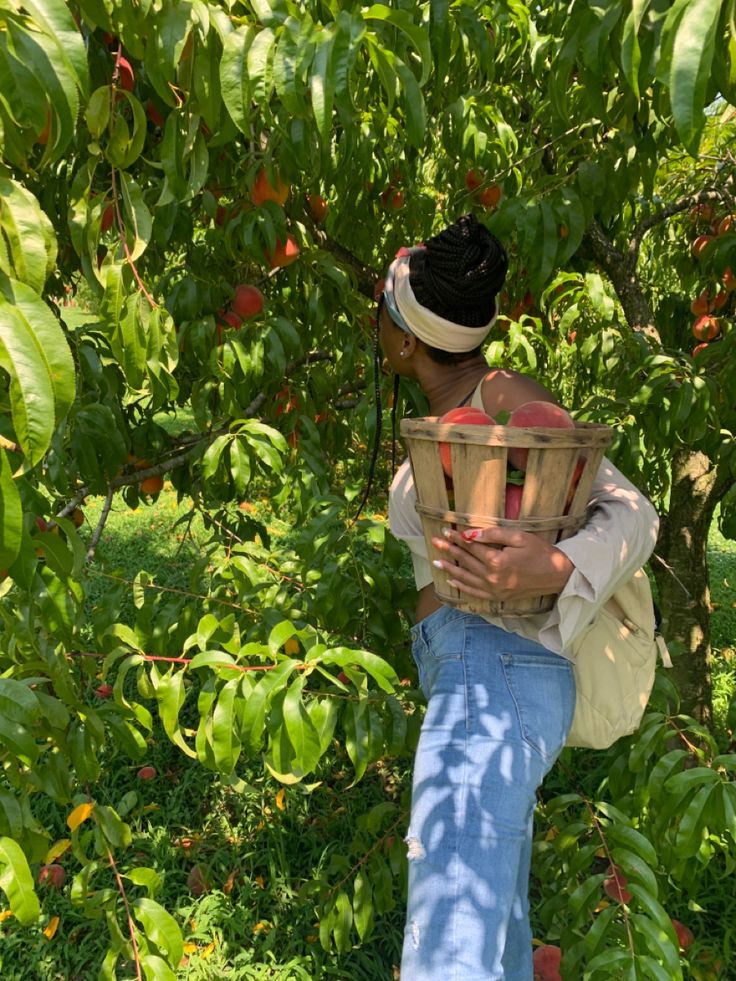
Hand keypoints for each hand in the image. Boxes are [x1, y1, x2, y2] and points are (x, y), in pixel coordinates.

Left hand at [431, 526, 573, 602]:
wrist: (557, 575)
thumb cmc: (540, 552)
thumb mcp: (519, 537)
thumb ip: (493, 535)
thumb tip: (470, 533)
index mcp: (497, 561)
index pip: (471, 546)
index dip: (457, 537)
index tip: (445, 531)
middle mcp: (492, 577)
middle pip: (466, 561)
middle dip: (449, 550)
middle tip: (435, 542)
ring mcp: (494, 589)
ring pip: (466, 577)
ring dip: (450, 568)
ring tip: (435, 562)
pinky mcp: (498, 597)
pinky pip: (475, 592)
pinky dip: (462, 586)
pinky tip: (452, 580)